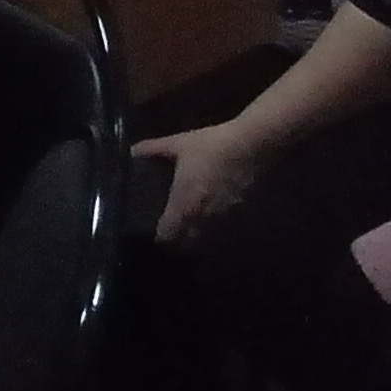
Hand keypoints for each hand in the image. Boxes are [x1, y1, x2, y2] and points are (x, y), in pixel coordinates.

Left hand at [142, 120, 267, 245]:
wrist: (258, 145)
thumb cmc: (214, 145)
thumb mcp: (179, 144)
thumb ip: (154, 149)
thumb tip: (132, 151)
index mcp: (183, 205)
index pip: (166, 237)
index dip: (160, 239)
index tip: (156, 235)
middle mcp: (203, 220)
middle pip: (187, 247)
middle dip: (180, 246)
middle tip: (175, 237)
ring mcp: (226, 221)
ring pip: (209, 244)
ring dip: (200, 243)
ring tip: (195, 236)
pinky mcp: (246, 217)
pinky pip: (229, 235)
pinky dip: (221, 235)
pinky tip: (218, 226)